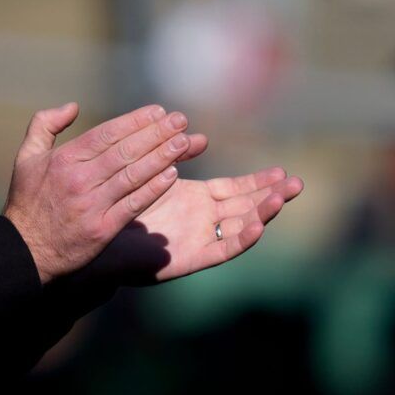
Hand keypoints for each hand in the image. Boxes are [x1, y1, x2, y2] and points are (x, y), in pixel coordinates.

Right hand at [3, 102, 207, 282]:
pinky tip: (172, 175)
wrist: (24, 250)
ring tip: (184, 143)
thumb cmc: (27, 201)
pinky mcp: (102, 229)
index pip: (107, 133)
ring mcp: (92, 205)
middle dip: (157, 134)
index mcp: (64, 158)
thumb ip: (45, 125)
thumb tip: (73, 106)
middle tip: (180, 121)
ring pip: (133, 175)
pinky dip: (153, 189)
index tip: (158, 112)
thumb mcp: (26, 157)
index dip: (135, 121)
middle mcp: (79, 178)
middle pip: (125, 151)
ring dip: (162, 157)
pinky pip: (133, 205)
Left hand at [89, 166, 302, 285]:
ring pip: (240, 226)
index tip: (282, 170)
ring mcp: (199, 239)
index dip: (259, 181)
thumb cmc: (119, 207)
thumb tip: (197, 135)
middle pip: (246, 206)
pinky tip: (257, 227)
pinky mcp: (191, 258)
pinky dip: (241, 239)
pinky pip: (221, 249)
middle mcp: (203, 220)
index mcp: (196, 200)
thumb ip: (173, 155)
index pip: (236, 189)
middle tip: (298, 184)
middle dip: (272, 195)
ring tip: (282, 198)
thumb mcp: (152, 173)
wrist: (97, 241)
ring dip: (262, 213)